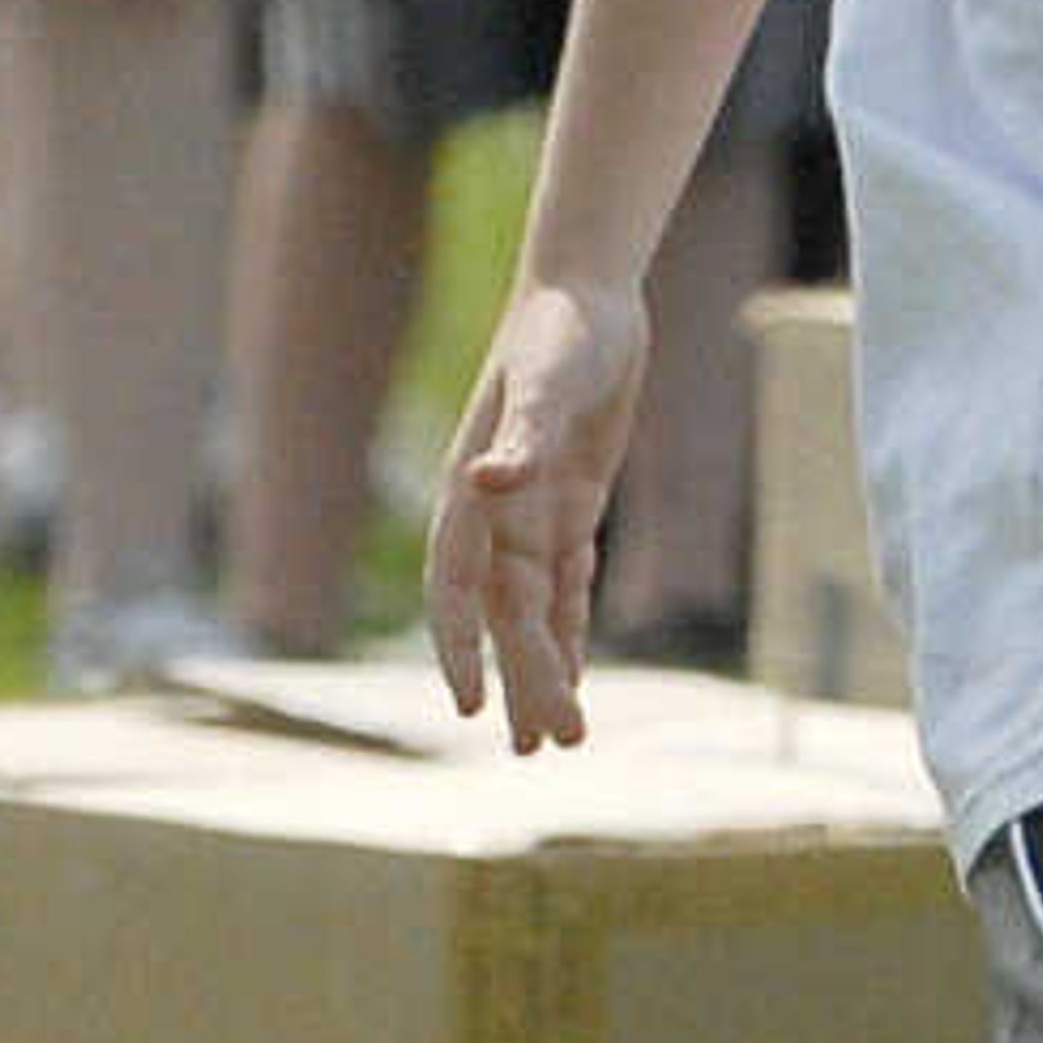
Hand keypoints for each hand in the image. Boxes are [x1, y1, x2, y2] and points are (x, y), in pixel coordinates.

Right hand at [425, 277, 650, 747]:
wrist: (588, 292)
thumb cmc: (561, 329)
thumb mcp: (547, 377)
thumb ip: (522, 434)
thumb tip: (488, 480)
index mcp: (470, 492)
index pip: (454, 589)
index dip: (459, 648)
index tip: (471, 706)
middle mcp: (493, 514)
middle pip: (504, 618)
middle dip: (523, 683)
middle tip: (550, 750)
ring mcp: (530, 514)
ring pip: (533, 615)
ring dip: (543, 675)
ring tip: (557, 744)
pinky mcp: (569, 507)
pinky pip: (566, 588)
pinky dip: (571, 634)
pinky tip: (577, 681)